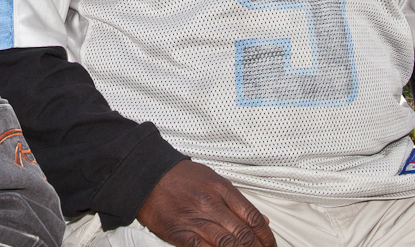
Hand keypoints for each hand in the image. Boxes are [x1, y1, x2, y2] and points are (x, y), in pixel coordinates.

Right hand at [136, 160, 275, 246]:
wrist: (145, 174)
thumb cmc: (179, 178)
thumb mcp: (212, 180)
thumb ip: (236, 201)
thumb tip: (262, 222)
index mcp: (220, 189)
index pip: (253, 217)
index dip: (266, 237)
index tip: (269, 246)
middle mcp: (209, 204)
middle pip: (243, 235)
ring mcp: (194, 219)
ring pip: (227, 244)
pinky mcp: (179, 233)